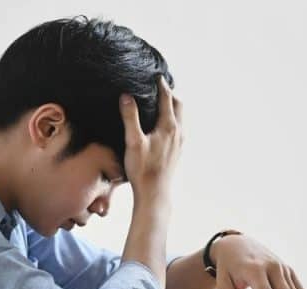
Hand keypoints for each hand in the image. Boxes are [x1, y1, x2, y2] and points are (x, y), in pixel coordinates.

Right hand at [118, 75, 182, 205]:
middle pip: (178, 106)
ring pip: (180, 118)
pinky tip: (163, 126)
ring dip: (173, 107)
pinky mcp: (177, 152)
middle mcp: (178, 133)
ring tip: (162, 102)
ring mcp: (180, 143)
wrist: (155, 194)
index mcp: (168, 127)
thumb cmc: (143, 169)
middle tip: (160, 86)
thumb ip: (130, 117)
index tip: (157, 76)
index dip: (161, 85)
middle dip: (170, 94)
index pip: (167, 99)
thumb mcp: (133, 141)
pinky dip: (173, 120)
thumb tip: (126, 96)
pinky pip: (178, 129)